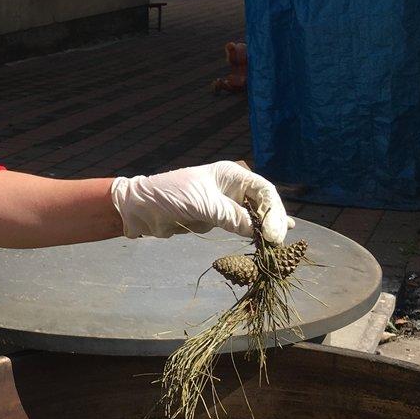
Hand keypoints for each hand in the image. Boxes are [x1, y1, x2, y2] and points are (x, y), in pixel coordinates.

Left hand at [109, 161, 293, 243]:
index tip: (273, 233)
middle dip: (273, 221)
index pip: (264, 190)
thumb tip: (258, 232)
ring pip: (254, 217)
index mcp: (231, 175)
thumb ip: (231, 217)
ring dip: (266, 229)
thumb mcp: (203, 204)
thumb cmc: (171, 196)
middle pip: (264, 204)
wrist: (142, 208)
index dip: (273, 210)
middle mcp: (232, 188)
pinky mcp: (217, 219)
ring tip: (277, 243)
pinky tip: (270, 237)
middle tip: (276, 242)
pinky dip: (253, 233)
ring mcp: (226, 204)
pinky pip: (241, 227)